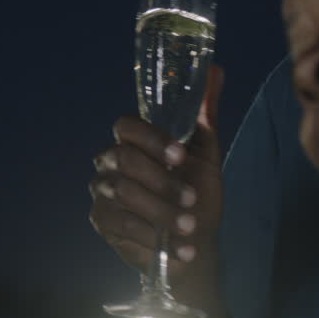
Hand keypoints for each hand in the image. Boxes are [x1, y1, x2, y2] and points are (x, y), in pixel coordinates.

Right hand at [89, 65, 224, 298]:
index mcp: (134, 142)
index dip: (151, 138)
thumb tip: (216, 69)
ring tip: (190, 228)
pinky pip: (122, 225)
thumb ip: (205, 115)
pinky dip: (154, 238)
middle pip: (123, 159)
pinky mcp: (102, 222)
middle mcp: (111, 163)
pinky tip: (179, 248)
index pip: (125, 125)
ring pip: (123, 193)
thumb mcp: (206, 156)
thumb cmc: (197, 198)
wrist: (193, 247)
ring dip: (161, 212)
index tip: (180, 156)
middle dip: (162, 182)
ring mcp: (103, 192)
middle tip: (192, 201)